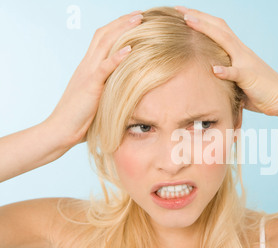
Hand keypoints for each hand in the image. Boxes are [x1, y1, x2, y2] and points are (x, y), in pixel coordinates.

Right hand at [46, 11, 143, 146]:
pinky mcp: (90, 86)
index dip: (118, 27)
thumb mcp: (97, 97)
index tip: (134, 21)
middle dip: (122, 21)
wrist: (62, 130)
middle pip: (104, 34)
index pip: (102, 39)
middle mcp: (87, 65)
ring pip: (104, 44)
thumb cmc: (81, 118)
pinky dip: (117, 57)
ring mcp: (88, 74)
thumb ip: (107, 88)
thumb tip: (125, 88)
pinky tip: (130, 49)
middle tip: (141, 13)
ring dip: (122, 30)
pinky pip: (104, 68)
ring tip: (139, 20)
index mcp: (88, 66)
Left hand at [175, 6, 277, 116]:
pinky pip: (237, 73)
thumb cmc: (260, 92)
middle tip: (179, 8)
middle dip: (199, 16)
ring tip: (188, 21)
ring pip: (225, 41)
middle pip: (219, 27)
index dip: (201, 19)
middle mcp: (242, 52)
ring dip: (206, 30)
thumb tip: (210, 77)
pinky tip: (214, 69)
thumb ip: (225, 75)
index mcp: (238, 51)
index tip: (183, 13)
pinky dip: (226, 71)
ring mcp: (246, 63)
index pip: (218, 29)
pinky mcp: (250, 78)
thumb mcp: (238, 81)